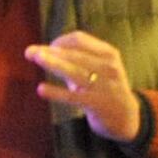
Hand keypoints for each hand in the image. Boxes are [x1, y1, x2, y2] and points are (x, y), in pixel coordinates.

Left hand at [28, 31, 144, 144]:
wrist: (127, 117)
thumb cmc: (107, 88)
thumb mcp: (101, 68)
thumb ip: (77, 59)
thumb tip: (43, 51)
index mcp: (109, 53)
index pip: (80, 39)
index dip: (60, 41)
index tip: (48, 48)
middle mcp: (108, 67)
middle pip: (74, 54)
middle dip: (50, 51)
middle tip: (30, 52)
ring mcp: (103, 86)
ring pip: (73, 71)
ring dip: (52, 64)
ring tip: (36, 58)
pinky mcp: (96, 104)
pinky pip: (72, 97)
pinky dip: (55, 92)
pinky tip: (41, 89)